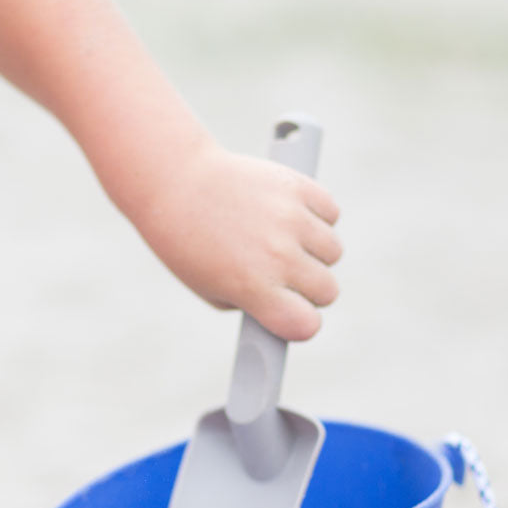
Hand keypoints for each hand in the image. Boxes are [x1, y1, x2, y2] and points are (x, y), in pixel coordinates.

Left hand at [129, 140, 342, 340]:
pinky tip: (291, 216)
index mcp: (254, 288)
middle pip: (327, 291)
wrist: (174, 182)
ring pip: (333, 252)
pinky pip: (331, 213)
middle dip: (310, 289)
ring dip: (315, 252)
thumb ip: (253, 304)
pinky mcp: (297, 187)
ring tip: (285, 241)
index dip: (301, 323)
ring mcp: (291, 219)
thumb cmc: (187, 243)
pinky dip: (318, 216)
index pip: (307, 325)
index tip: (293, 314)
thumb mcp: (210, 289)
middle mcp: (278, 256)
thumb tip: (290, 304)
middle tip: (287, 277)